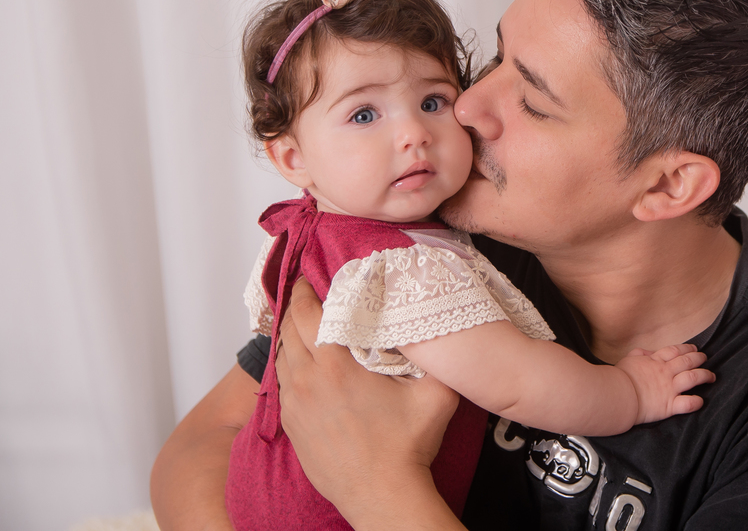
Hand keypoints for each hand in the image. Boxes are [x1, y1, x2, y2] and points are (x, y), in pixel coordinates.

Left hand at [274, 278, 461, 527]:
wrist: (383, 496)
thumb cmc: (406, 447)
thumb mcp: (436, 394)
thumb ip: (438, 356)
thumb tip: (440, 329)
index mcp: (336, 366)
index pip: (308, 314)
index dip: (307, 290)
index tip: (310, 276)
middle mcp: (307, 382)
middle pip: (288, 330)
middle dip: (296, 307)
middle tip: (307, 292)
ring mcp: (296, 406)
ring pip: (282, 357)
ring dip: (291, 336)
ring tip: (305, 323)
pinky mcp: (293, 426)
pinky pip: (283, 384)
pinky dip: (289, 365)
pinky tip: (303, 363)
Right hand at [615, 343, 713, 424]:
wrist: (618, 394)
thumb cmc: (619, 377)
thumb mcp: (628, 359)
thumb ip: (640, 354)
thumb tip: (648, 353)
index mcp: (655, 362)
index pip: (675, 351)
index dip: (686, 348)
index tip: (694, 348)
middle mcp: (666, 373)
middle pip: (688, 361)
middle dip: (699, 358)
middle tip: (705, 358)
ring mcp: (669, 388)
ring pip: (693, 378)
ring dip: (705, 376)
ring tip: (712, 376)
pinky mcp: (669, 405)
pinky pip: (688, 403)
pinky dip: (696, 402)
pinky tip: (701, 401)